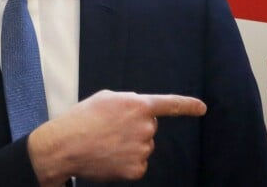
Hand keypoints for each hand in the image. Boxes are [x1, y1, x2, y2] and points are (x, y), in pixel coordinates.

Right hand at [28, 90, 206, 185]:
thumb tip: (139, 110)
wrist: (64, 146)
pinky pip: (138, 164)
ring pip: (143, 146)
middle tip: (112, 129)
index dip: (188, 105)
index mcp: (139, 105)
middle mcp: (145, 126)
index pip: (171, 104)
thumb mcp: (108, 98)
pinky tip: (110, 157)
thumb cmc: (83, 118)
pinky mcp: (136, 169)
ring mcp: (142, 148)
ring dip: (130, 145)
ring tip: (107, 142)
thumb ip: (130, 101)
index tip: (202, 108)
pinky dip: (127, 162)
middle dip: (136, 127)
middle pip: (150, 127)